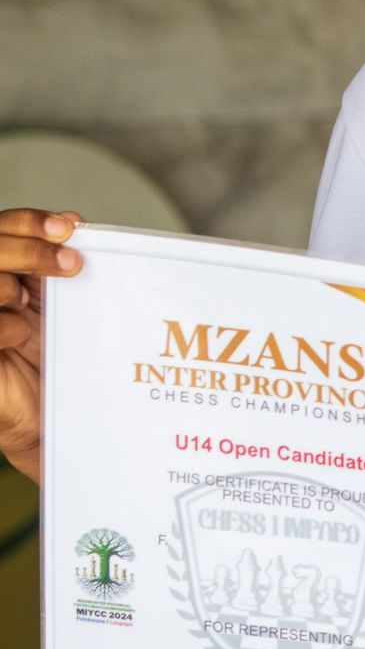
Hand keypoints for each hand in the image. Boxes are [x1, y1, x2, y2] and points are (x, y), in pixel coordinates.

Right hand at [0, 208, 83, 483]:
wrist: (50, 425)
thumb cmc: (57, 365)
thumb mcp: (61, 310)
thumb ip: (58, 268)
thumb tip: (73, 223)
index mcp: (5, 274)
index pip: (4, 229)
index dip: (29, 222)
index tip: (69, 227)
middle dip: (30, 247)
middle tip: (71, 262)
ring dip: (13, 282)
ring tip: (36, 300)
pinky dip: (5, 325)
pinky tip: (20, 337)